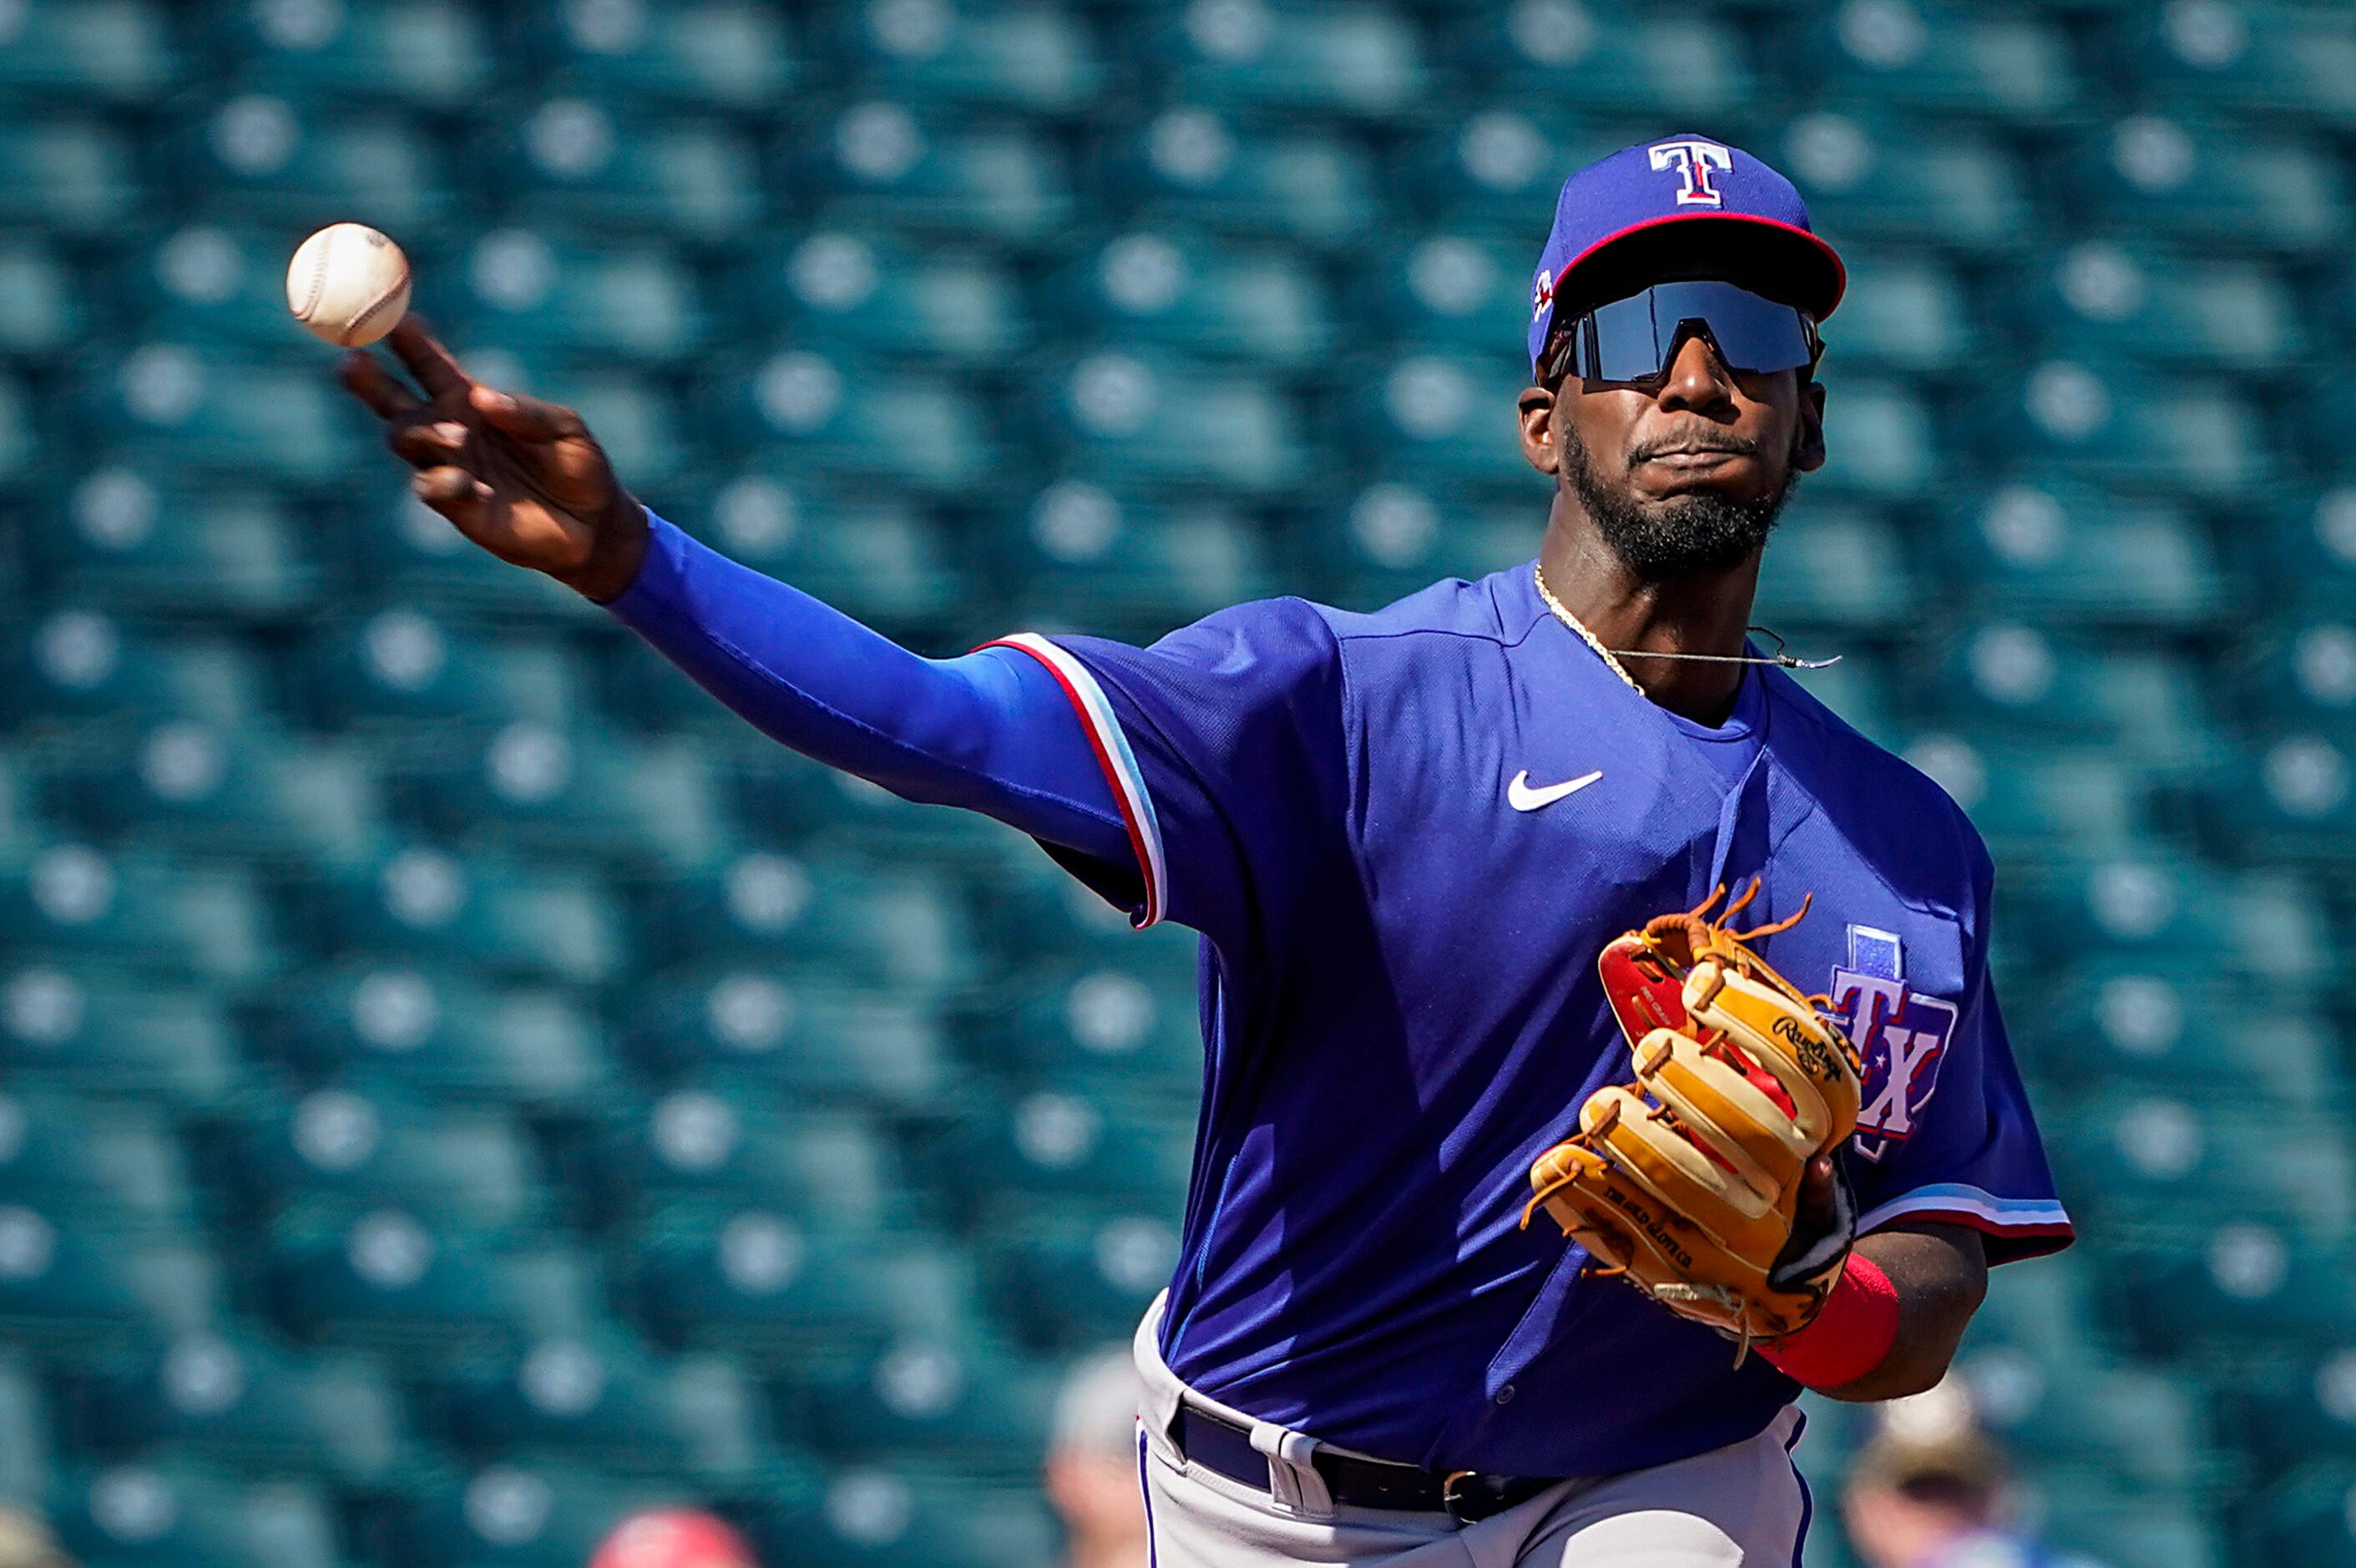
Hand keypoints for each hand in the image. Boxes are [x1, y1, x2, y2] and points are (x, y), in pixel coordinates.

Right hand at [338, 317, 650, 601]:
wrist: (591, 525)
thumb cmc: (578, 465)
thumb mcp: (565, 429)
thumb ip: (527, 412)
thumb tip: (481, 399)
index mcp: (469, 399)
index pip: (429, 364)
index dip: (408, 342)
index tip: (394, 318)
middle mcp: (448, 429)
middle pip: (393, 400)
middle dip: (368, 380)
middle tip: (351, 360)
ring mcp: (447, 466)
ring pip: (405, 440)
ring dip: (424, 434)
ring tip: (457, 437)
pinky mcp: (455, 506)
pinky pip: (432, 488)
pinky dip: (448, 482)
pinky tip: (476, 487)